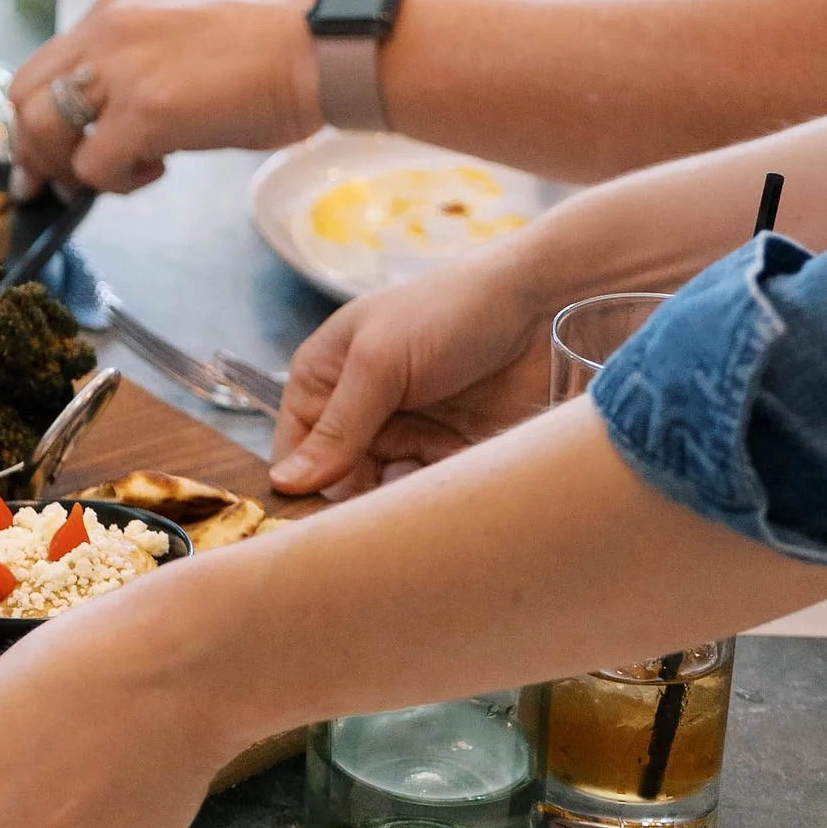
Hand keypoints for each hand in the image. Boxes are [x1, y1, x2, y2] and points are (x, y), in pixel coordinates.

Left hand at [8, 0, 316, 197]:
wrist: (317, 53)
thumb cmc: (267, 56)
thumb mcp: (176, 45)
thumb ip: (130, 72)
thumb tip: (101, 125)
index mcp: (112, 13)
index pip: (40, 67)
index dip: (33, 119)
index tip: (41, 158)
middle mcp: (104, 33)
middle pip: (23, 98)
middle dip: (34, 151)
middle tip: (56, 187)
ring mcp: (120, 71)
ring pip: (44, 131)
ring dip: (71, 168)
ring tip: (122, 173)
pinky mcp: (143, 112)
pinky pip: (94, 167)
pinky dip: (118, 182)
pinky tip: (159, 167)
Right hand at [268, 249, 554, 499]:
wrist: (543, 307)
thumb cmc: (448, 311)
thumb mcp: (380, 361)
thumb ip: (337, 428)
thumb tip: (283, 485)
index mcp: (324, 379)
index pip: (294, 453)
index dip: (305, 486)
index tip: (325, 520)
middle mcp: (360, 412)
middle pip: (340, 483)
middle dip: (366, 492)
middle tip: (394, 484)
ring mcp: (407, 433)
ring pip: (388, 494)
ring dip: (410, 489)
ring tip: (440, 453)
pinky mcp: (450, 452)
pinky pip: (431, 493)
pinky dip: (444, 487)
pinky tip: (463, 453)